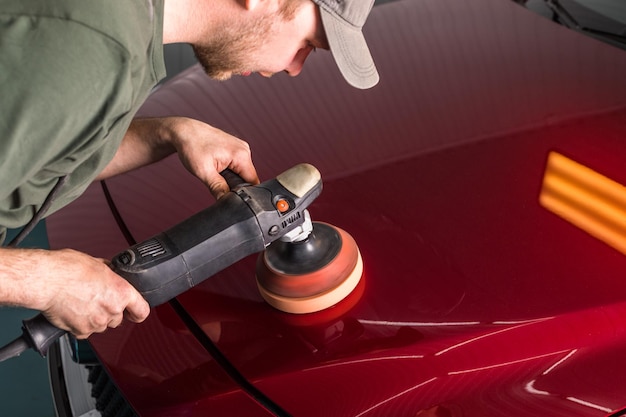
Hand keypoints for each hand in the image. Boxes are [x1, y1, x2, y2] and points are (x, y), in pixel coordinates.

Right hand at [0, 248, 149, 338]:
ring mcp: (97, 322)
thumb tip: (111, 274)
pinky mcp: (81, 331)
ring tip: (81, 303)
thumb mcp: (98, 264)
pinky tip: (73, 311)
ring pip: (101, 325)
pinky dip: (80, 324)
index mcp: (121, 292)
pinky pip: (84, 331)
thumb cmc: (69, 269)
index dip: (138, 312)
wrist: (47, 280)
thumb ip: (110, 274)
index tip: (135, 312)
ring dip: (94, 318)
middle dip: (109, 311)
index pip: (142, 310)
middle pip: (117, 318)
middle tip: (96, 300)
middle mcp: (112, 310)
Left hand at [165, 117, 259, 198]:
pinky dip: (229, 171)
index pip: (253, 182)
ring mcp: (240, 148)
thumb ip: (218, 188)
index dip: (243, 193)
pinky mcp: (235, 149)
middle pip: (248, 178)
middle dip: (235, 185)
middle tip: (218, 182)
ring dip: (231, 178)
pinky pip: (237, 166)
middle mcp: (244, 150)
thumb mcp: (203, 172)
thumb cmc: (192, 146)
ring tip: (215, 172)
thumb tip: (226, 202)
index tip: (231, 197)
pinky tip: (217, 167)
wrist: (183, 132)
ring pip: (242, 173)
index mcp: (241, 155)